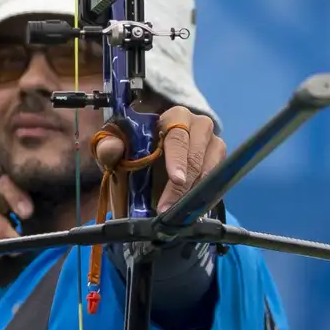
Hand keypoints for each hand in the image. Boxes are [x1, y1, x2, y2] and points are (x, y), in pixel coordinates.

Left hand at [94, 106, 226, 214]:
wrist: (151, 156)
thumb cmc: (135, 148)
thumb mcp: (118, 148)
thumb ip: (109, 147)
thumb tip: (112, 148)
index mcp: (174, 116)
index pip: (178, 137)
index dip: (178, 160)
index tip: (176, 180)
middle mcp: (199, 125)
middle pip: (196, 157)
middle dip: (182, 186)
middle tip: (168, 209)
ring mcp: (214, 143)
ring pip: (211, 170)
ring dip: (194, 193)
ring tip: (178, 213)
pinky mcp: (220, 161)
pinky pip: (219, 181)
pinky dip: (206, 197)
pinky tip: (193, 210)